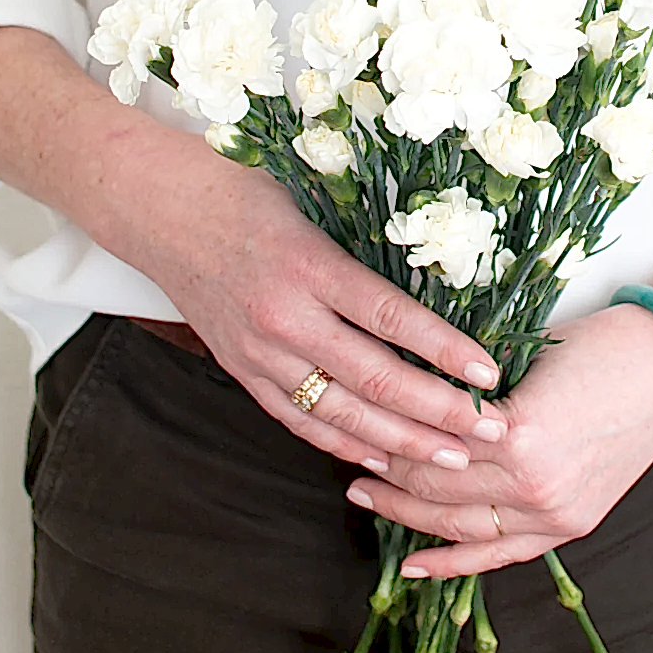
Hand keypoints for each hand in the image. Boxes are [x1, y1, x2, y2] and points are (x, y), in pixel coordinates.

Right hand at [138, 155, 507, 475]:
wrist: (162, 214)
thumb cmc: (245, 195)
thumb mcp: (311, 208)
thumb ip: (363, 253)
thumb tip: (436, 288)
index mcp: (308, 266)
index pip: (389, 316)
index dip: (443, 348)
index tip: (489, 373)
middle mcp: (283, 316)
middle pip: (373, 377)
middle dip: (438, 410)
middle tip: (490, 429)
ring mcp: (258, 352)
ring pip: (340, 411)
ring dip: (400, 439)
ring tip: (452, 457)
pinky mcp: (242, 370)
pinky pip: (297, 418)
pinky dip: (342, 442)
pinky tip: (382, 457)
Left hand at [343, 303, 652, 575]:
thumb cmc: (602, 345)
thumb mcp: (525, 356)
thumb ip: (469, 390)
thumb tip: (413, 397)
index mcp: (518, 434)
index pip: (429, 445)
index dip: (389, 434)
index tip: (360, 420)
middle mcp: (535, 484)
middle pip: (437, 488)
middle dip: (389, 473)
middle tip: (353, 456)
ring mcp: (556, 512)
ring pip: (461, 528)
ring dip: (408, 516)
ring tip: (369, 498)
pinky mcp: (572, 524)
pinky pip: (502, 555)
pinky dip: (455, 563)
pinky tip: (414, 565)